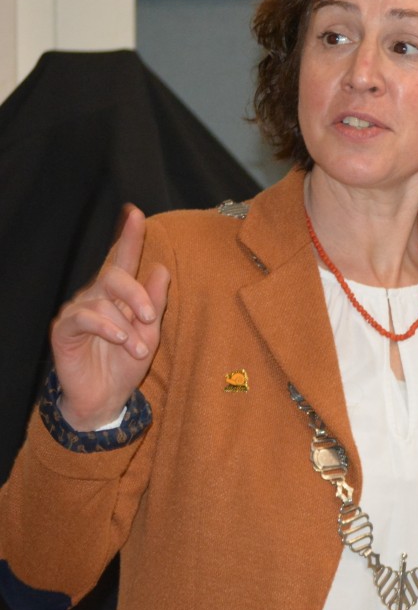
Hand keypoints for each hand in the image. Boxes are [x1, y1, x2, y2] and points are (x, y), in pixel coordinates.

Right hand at [49, 205, 170, 429]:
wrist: (107, 397)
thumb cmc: (127, 363)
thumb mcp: (151, 332)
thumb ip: (155, 302)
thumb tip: (162, 269)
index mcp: (118, 295)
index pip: (123, 260)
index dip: (129, 237)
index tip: (135, 213)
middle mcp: (95, 297)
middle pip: (114, 276)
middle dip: (136, 293)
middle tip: (148, 317)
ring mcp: (77, 312)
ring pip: (103, 301)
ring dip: (127, 326)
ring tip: (138, 349)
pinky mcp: (64, 329)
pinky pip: (84, 318)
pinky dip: (107, 328)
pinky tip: (119, 340)